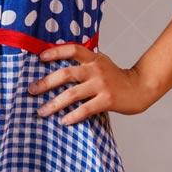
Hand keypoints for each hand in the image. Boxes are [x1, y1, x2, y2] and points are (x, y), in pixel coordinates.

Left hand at [27, 44, 159, 124]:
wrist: (141, 87)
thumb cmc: (116, 78)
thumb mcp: (101, 64)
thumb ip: (85, 64)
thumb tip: (57, 70)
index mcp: (93, 58)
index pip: (72, 49)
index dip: (55, 52)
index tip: (39, 58)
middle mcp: (96, 69)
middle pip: (66, 73)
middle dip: (46, 82)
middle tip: (31, 91)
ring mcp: (102, 84)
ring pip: (72, 94)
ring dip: (54, 103)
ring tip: (41, 111)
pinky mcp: (107, 100)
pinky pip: (85, 109)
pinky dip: (73, 116)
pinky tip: (63, 121)